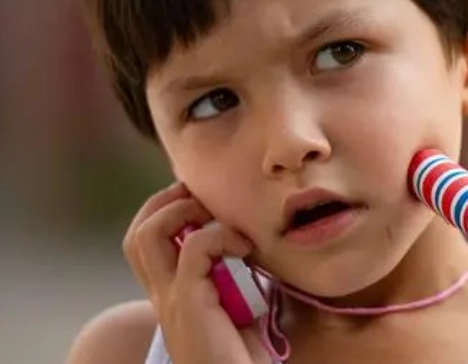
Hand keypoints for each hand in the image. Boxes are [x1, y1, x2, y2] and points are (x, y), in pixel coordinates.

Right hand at [123, 182, 270, 363]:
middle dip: (166, 202)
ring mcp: (170, 300)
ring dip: (185, 211)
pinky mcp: (188, 303)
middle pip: (137, 234)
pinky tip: (246, 248)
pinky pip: (194, 249)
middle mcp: (162, 296)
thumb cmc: (246, 353)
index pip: (144, 243)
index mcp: (171, 295)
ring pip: (149, 234)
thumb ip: (233, 273)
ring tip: (219, 217)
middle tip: (203, 197)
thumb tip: (252, 237)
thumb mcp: (238, 303)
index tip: (202, 199)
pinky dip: (221, 236)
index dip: (165, 211)